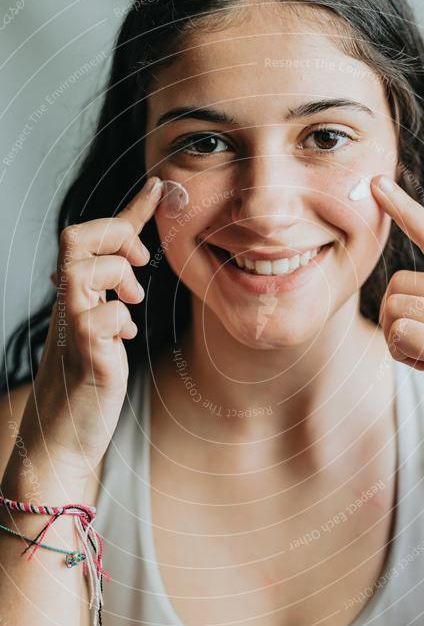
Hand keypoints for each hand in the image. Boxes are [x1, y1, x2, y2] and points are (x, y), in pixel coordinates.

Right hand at [26, 175, 162, 477]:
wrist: (62, 438)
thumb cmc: (84, 383)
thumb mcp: (102, 329)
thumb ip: (112, 296)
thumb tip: (131, 269)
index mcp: (74, 296)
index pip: (95, 239)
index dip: (130, 210)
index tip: (159, 187)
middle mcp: (67, 305)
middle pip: (76, 237)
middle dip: (114, 235)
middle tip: (141, 262)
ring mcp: (73, 328)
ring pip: (83, 269)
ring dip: (118, 276)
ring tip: (132, 301)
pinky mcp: (85, 356)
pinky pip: (104, 318)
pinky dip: (121, 321)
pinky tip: (123, 341)